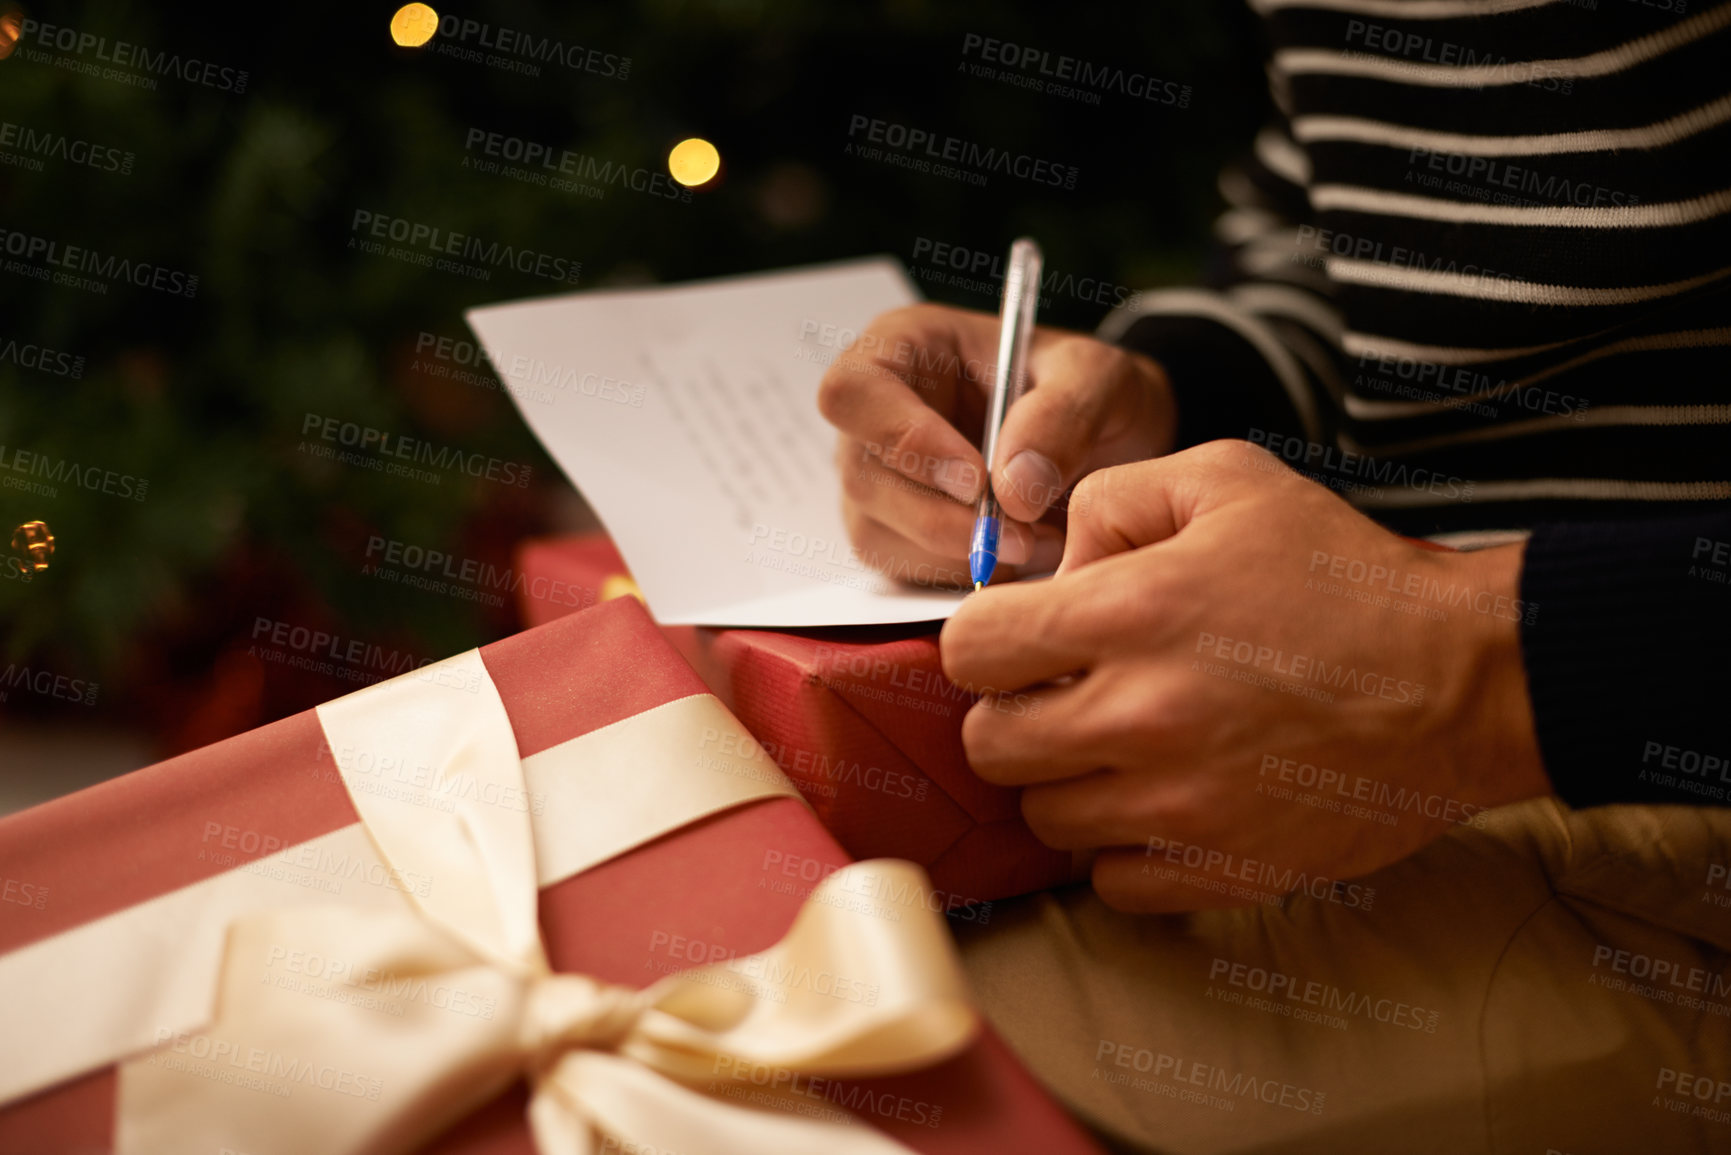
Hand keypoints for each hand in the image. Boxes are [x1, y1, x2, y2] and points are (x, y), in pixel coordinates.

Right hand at [816, 303, 1174, 587]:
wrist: (1108, 439)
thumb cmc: (1086, 388)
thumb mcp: (1098, 377)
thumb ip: (1063, 415)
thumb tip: (1009, 488)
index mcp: (903, 347)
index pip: (854, 392)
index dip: (902, 440)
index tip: (975, 479)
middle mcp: (875, 415)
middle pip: (863, 477)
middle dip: (941, 519)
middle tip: (1020, 535)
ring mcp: (880, 479)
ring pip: (878, 534)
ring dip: (958, 554)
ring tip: (1038, 540)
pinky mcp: (898, 534)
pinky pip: (907, 571)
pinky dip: (965, 574)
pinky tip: (1022, 554)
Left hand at [940, 440, 1551, 911]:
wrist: (1466, 679)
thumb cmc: (1346, 575)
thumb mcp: (1228, 480)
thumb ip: (1113, 500)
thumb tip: (1053, 566)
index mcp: (1127, 613)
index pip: (967, 650)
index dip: (990, 641)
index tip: (1029, 642)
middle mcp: (1138, 715)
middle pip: (988, 745)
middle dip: (1017, 715)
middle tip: (1072, 697)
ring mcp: (1178, 804)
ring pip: (1044, 819)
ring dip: (1069, 784)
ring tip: (1127, 749)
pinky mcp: (1222, 868)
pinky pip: (1111, 884)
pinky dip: (1124, 851)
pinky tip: (1165, 803)